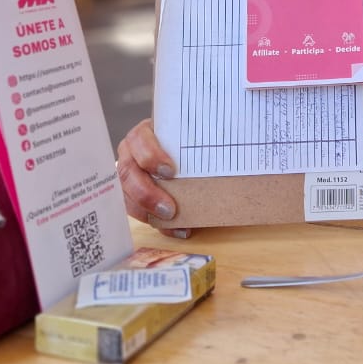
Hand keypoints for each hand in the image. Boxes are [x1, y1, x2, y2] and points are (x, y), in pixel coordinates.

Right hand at [116, 119, 190, 238]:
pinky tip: (177, 229)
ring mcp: (127, 176)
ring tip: (172, 221)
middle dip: (147, 194)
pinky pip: (136, 212)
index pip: (139, 140)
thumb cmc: (181, 141)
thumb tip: (235, 151)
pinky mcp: (130, 196)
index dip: (151, 156)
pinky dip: (157, 224)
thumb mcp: (188, 135)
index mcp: (142, 134)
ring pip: (127, 196)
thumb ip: (202, 140)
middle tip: (169, 208)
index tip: (170, 171)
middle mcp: (129, 154)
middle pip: (127, 173)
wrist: (176, 150)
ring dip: (148, 212)